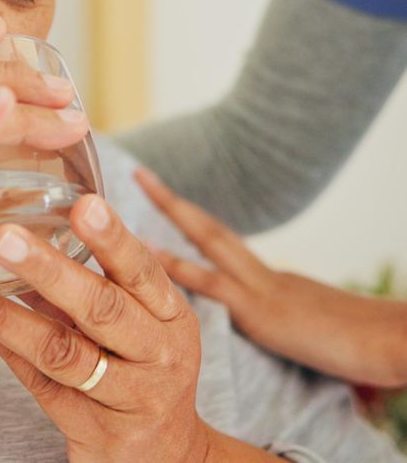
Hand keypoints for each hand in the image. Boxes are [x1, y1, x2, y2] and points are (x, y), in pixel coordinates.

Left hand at [0, 192, 218, 462]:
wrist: (167, 456)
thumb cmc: (143, 366)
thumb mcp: (142, 320)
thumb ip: (99, 279)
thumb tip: (30, 223)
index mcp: (170, 316)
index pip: (142, 271)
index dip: (112, 239)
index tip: (82, 205)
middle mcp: (157, 356)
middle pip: (101, 308)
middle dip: (48, 269)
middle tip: (0, 237)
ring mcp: (127, 398)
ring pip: (60, 352)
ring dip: (2, 315)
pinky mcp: (93, 431)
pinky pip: (41, 384)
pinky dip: (6, 349)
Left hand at [137, 168, 406, 388]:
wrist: (396, 341)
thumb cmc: (371, 346)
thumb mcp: (321, 336)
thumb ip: (298, 332)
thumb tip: (300, 345)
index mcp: (275, 281)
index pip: (225, 249)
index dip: (193, 230)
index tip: (167, 209)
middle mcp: (265, 275)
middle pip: (210, 230)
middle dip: (174, 203)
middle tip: (141, 175)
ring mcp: (263, 287)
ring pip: (207, 237)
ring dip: (171, 210)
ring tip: (139, 183)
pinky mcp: (263, 309)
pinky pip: (210, 283)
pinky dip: (175, 268)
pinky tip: (146, 254)